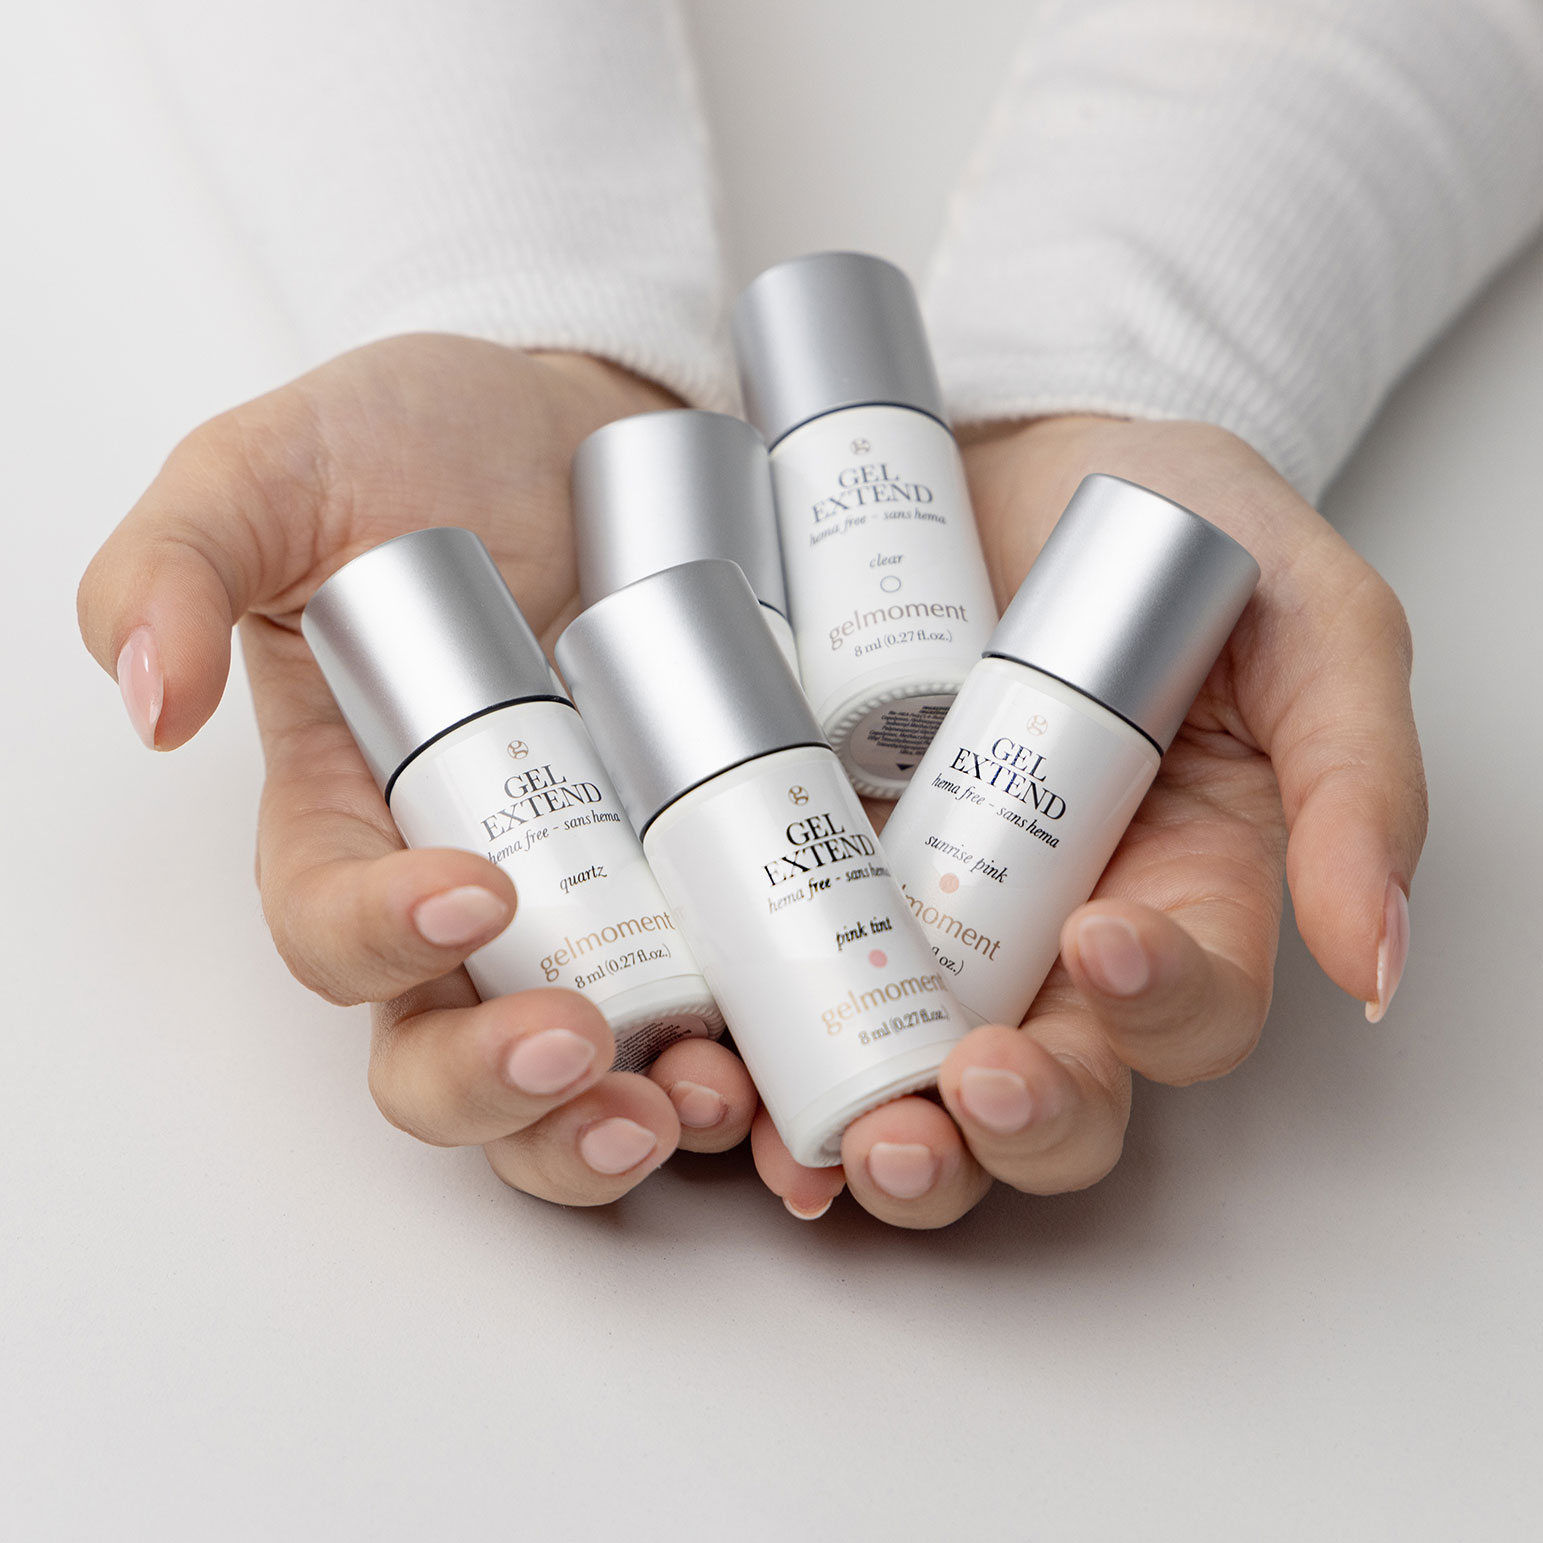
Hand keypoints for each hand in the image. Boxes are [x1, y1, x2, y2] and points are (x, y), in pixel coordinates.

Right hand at [78, 336, 758, 1203]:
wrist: (589, 424)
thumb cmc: (421, 446)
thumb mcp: (277, 470)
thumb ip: (180, 560)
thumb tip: (150, 698)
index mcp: (349, 819)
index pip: (333, 928)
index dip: (381, 941)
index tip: (472, 891)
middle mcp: (468, 890)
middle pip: (449, 1052)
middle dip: (505, 1088)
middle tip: (586, 1053)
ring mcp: (593, 900)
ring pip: (579, 1076)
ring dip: (628, 1121)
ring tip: (704, 1098)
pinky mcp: (700, 883)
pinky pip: (716, 1008)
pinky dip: (752, 1067)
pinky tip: (790, 1073)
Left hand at [752, 414, 1426, 1226]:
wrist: (994, 451)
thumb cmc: (1163, 527)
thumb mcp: (1301, 612)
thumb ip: (1356, 770)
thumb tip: (1372, 960)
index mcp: (1181, 890)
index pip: (1189, 1008)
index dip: (1157, 1008)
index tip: (1103, 935)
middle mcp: (1051, 940)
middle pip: (1049, 1091)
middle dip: (1009, 1123)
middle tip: (961, 1090)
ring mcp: (926, 925)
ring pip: (916, 1091)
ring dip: (884, 1145)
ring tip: (841, 1142)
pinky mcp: (819, 890)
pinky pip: (792, 1012)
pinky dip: (762, 1075)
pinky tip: (729, 1094)